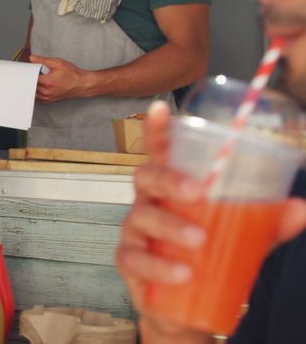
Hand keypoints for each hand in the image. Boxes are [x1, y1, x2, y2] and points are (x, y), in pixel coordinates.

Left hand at [30, 55, 94, 102]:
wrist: (81, 84)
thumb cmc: (72, 74)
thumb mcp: (58, 63)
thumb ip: (43, 60)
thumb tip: (32, 58)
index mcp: (47, 82)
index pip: (30, 76)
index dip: (28, 70)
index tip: (29, 67)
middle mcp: (45, 92)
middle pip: (30, 83)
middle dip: (30, 76)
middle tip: (36, 71)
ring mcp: (46, 97)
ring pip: (32, 90)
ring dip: (33, 83)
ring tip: (41, 77)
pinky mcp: (47, 100)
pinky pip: (36, 95)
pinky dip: (36, 89)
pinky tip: (42, 83)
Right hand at [114, 101, 305, 341]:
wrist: (183, 310)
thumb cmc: (206, 257)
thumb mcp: (241, 235)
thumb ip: (267, 221)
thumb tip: (301, 208)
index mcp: (172, 188)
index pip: (160, 152)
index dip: (157, 130)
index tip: (161, 109)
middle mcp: (148, 203)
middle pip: (145, 177)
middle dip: (168, 179)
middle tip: (198, 192)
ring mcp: (135, 232)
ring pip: (141, 218)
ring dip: (170, 227)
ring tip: (199, 241)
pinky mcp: (129, 263)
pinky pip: (135, 259)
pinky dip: (159, 266)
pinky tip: (183, 274)